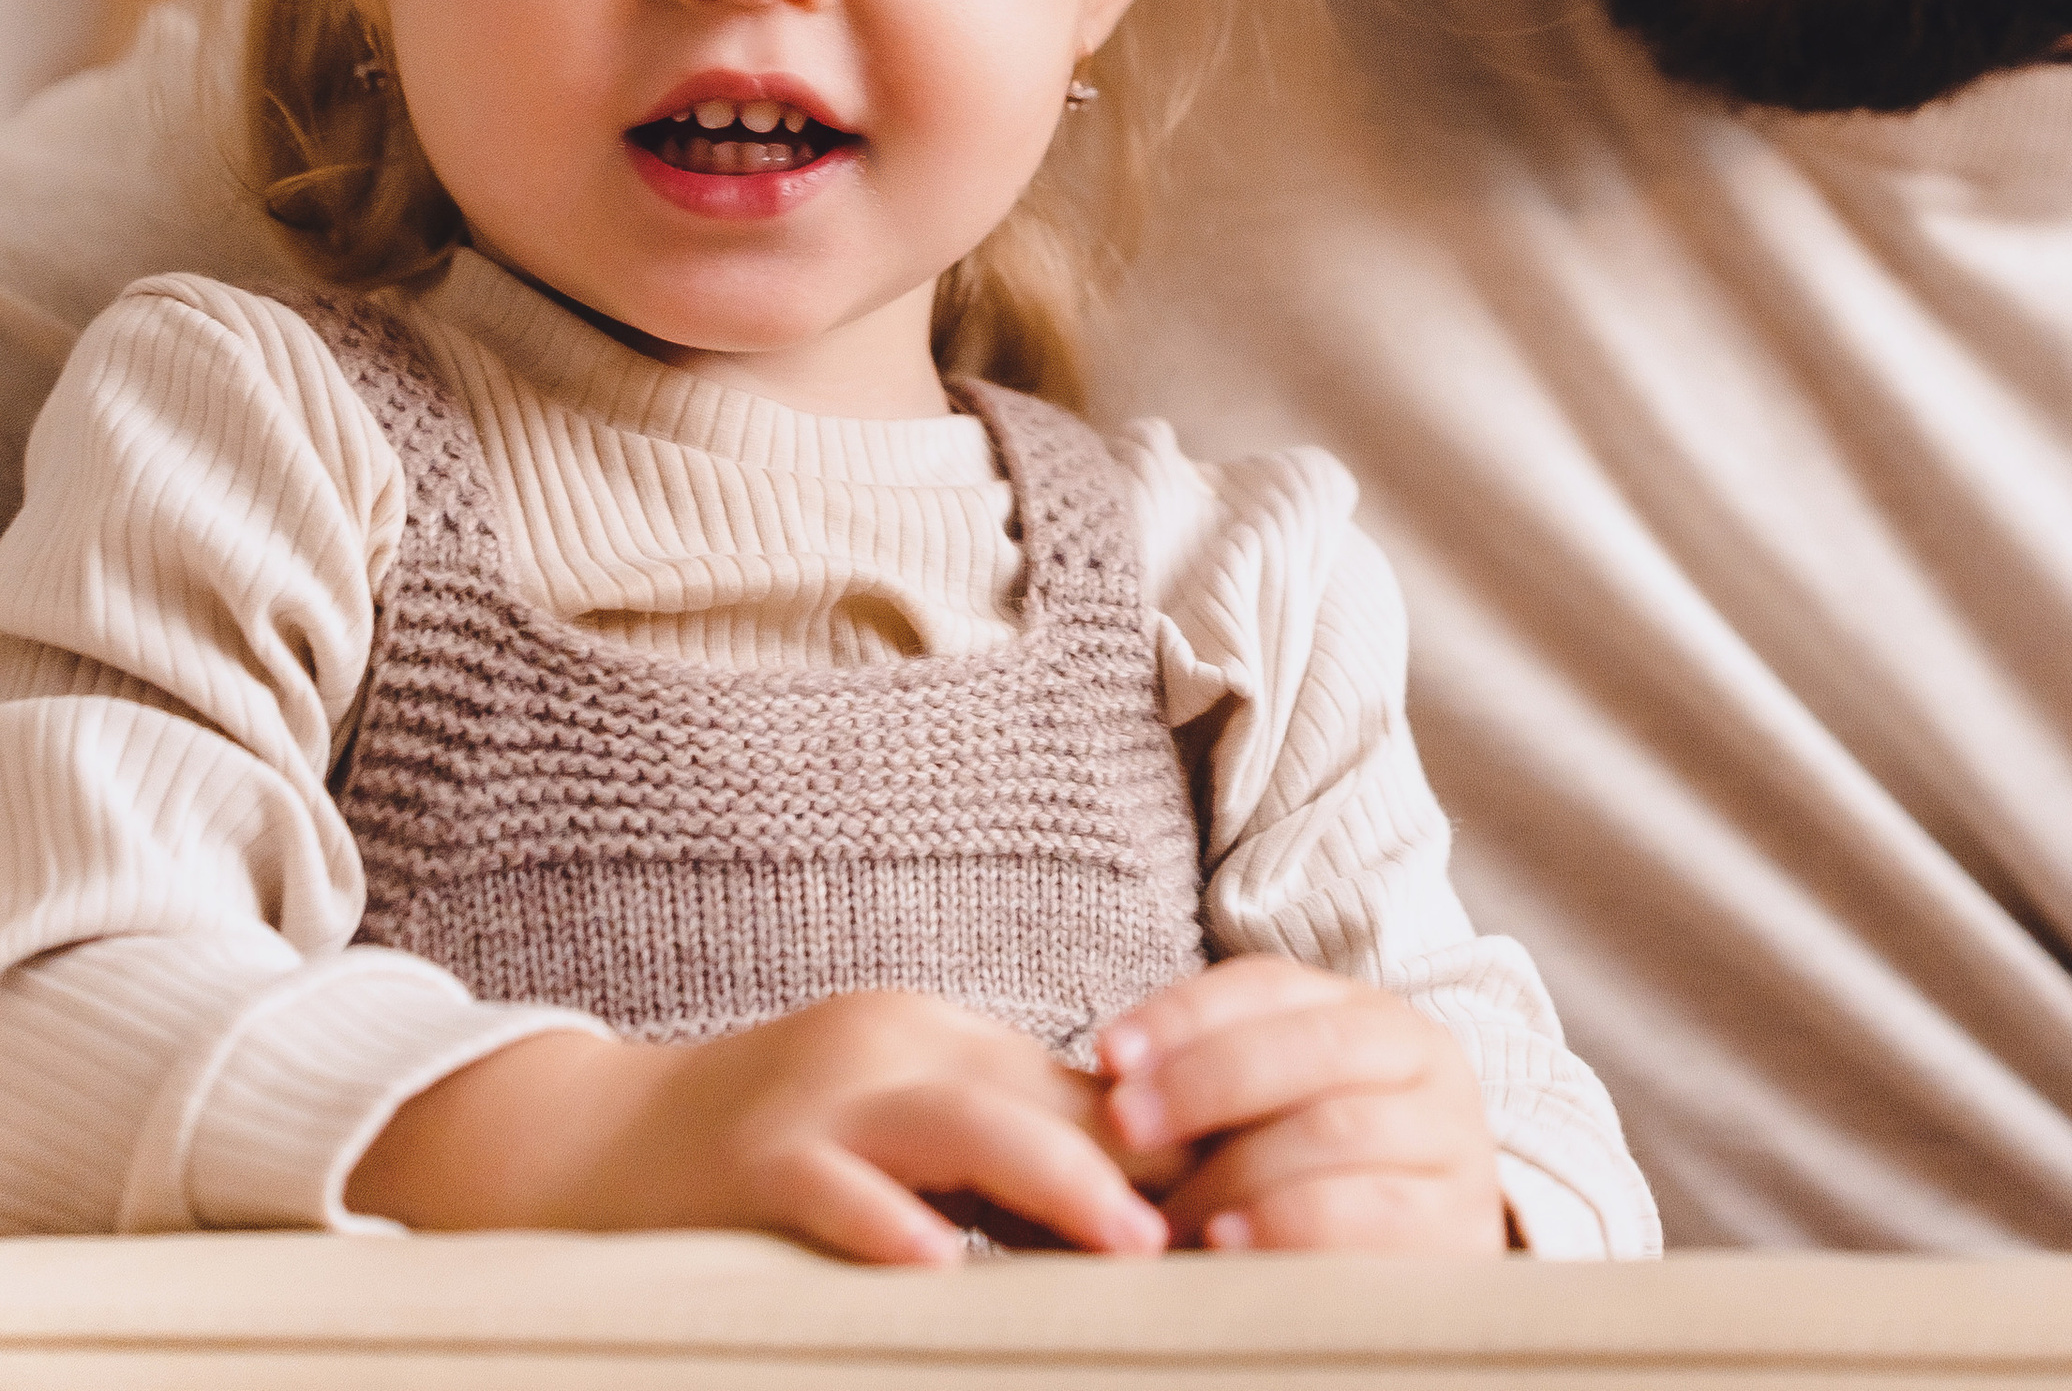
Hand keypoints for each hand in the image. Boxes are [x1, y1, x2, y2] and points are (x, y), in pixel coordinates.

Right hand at [346, 989, 1166, 1263]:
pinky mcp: (748, 1160)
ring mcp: (816, 1098)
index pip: (1073, 1081)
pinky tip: (945, 1269)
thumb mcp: (885, 1132)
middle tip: (1231, 1226)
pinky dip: (892, 1224)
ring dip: (1056, 1184)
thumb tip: (1132, 1210)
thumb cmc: (756, 1158)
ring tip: (1135, 1245)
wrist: (585, 1147)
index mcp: (930, 1039)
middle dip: (1138, 1158)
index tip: (1250, 1196)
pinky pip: (835, 1187)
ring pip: (960, 1124)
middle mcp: (886, 1045)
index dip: (1162, 1140)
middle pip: (1038, 1091)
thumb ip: (991, 1155)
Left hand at [1096, 956, 1507, 1255]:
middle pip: (1308, 1046)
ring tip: (1163, 1212)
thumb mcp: (1274, 1122)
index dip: (1185, 1012)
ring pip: (1333, 1126)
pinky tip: (1226, 1243)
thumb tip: (1108, 1077)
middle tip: (1124, 1125)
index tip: (1107, 1054)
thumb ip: (1215, 1088)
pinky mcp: (1457, 1228)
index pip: (1270, 985)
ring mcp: (1451, 1142)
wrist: (1429, 1289)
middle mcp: (1424, 1059)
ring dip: (1232, 1168)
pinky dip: (1285, 1221)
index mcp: (1369, 1014)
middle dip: (1204, 1079)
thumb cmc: (1321, 1193)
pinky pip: (1365, 1211)